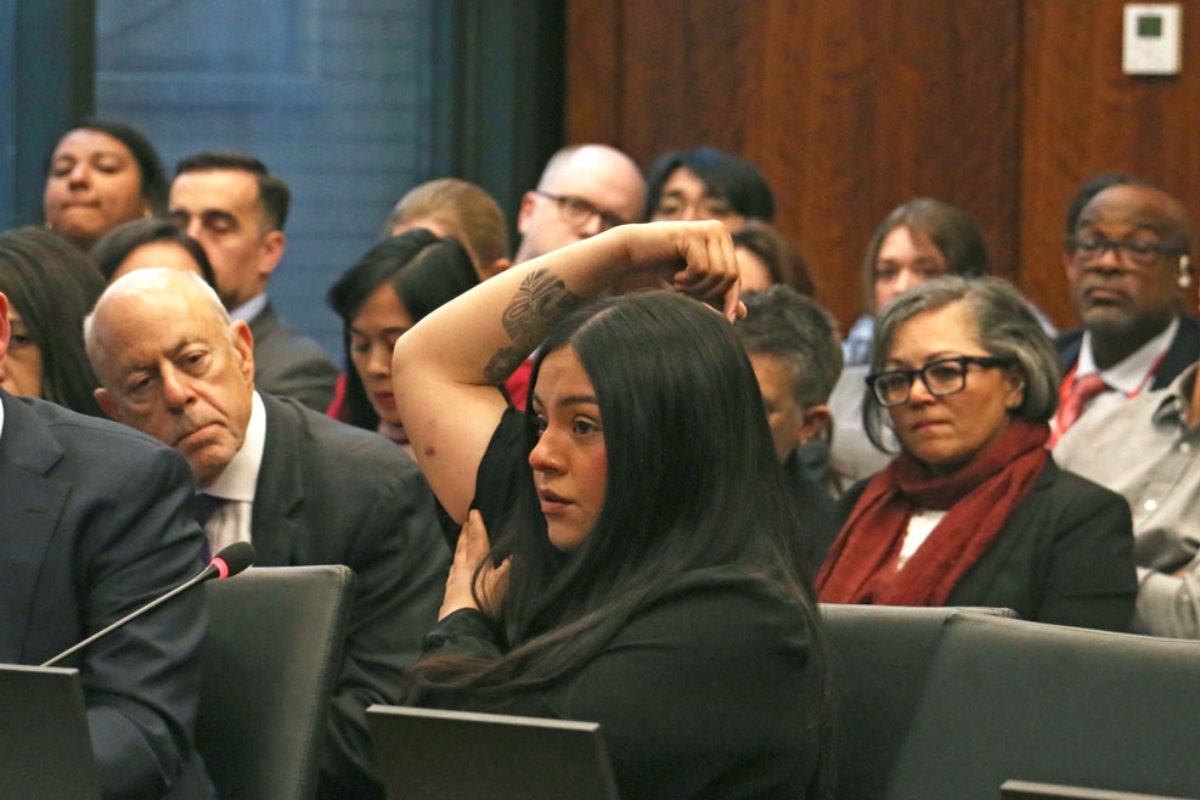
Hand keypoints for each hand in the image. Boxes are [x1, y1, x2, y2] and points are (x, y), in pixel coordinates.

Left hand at [438, 509, 511, 619]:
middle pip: (464, 548)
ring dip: (459, 549)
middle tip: (465, 522)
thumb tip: (518, 555)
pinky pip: (451, 575)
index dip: (477, 527)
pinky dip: (454, 568)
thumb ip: (509, 568)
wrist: (462, 624)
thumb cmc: (484, 601)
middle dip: (465, 534)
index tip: (474, 512)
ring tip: (460, 543)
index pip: (478, 541)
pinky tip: (453, 571)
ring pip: (456, 560)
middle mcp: (463, 569)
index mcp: (477, 563)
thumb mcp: (502, 583)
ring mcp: (453, 583)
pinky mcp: (448, 597)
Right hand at [620, 221, 744, 321]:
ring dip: (696, 287)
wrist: (633, 253)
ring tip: (679, 284)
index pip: (736, 276)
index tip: (727, 321)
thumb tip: (744, 313)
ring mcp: (708, 229)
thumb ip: (717, 296)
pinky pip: (702, 268)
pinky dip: (688, 279)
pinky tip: (676, 276)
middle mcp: (720, 229)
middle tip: (686, 293)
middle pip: (731, 275)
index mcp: (723, 240)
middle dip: (709, 293)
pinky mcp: (693, 233)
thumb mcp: (695, 285)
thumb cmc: (663, 267)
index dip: (731, 299)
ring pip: (718, 273)